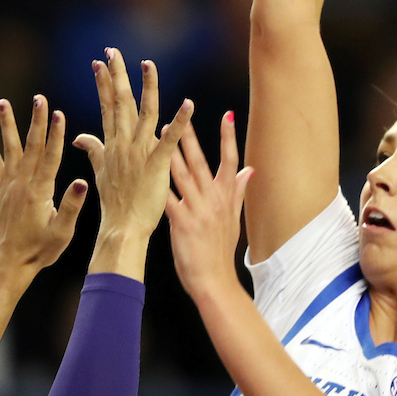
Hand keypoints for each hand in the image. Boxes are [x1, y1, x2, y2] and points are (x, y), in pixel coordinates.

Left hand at [0, 96, 87, 282]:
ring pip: (9, 148)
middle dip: (36, 120)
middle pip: (31, 146)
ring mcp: (8, 185)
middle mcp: (22, 184)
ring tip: (3, 101)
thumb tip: (82, 181)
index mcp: (40, 192)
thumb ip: (71, 207)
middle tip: (39, 98)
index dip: (55, 134)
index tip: (58, 113)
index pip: (50, 156)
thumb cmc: (41, 250)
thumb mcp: (63, 233)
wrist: (10, 263)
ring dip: (7, 123)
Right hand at [74, 50, 192, 278]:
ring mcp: (139, 152)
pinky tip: (188, 103)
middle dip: (116, 75)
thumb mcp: (99, 171)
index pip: (107, 106)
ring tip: (148, 63)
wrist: (122, 230)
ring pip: (144, 113)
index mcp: (112, 144)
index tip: (99, 62)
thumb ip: (92, 149)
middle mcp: (123, 143)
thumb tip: (78, 136)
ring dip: (147, 87)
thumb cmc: (114, 203)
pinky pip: (170, 138)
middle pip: (120, 102)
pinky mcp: (156, 164)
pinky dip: (179, 121)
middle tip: (112, 50)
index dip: (104, 83)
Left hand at [166, 113, 252, 302]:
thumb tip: (249, 170)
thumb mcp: (234, 219)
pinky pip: (168, 199)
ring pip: (182, 175)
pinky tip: (146, 173)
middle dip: (191, 138)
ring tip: (161, 136)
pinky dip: (159, 186)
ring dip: (172, 154)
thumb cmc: (221, 250)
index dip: (229, 137)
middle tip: (181, 117)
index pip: (231, 160)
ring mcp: (198, 210)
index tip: (228, 115)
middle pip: (202, 161)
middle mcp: (213, 199)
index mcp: (226, 196)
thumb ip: (238, 191)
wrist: (215, 280)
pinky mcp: (182, 223)